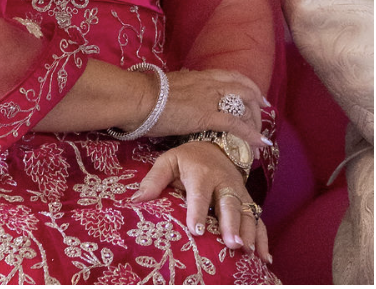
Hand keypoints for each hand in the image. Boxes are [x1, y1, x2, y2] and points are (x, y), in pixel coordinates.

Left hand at [133, 140, 271, 263]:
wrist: (215, 145)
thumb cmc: (188, 158)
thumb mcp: (168, 161)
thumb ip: (154, 179)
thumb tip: (136, 200)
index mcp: (201, 173)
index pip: (199, 194)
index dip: (197, 211)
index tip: (196, 230)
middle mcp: (224, 182)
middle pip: (229, 204)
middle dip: (231, 224)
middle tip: (232, 243)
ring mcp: (239, 192)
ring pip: (246, 213)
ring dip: (249, 232)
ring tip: (247, 251)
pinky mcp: (248, 201)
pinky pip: (259, 219)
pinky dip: (263, 238)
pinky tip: (265, 257)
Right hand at [149, 68, 269, 152]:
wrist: (138, 97)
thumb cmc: (146, 94)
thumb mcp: (170, 87)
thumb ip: (182, 92)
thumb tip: (183, 99)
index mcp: (200, 76)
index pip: (232, 77)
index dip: (248, 87)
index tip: (257, 97)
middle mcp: (209, 83)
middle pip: (244, 89)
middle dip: (257, 105)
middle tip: (263, 119)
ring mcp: (209, 98)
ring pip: (244, 105)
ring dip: (256, 123)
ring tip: (260, 138)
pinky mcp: (206, 115)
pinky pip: (236, 124)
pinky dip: (251, 134)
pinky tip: (259, 144)